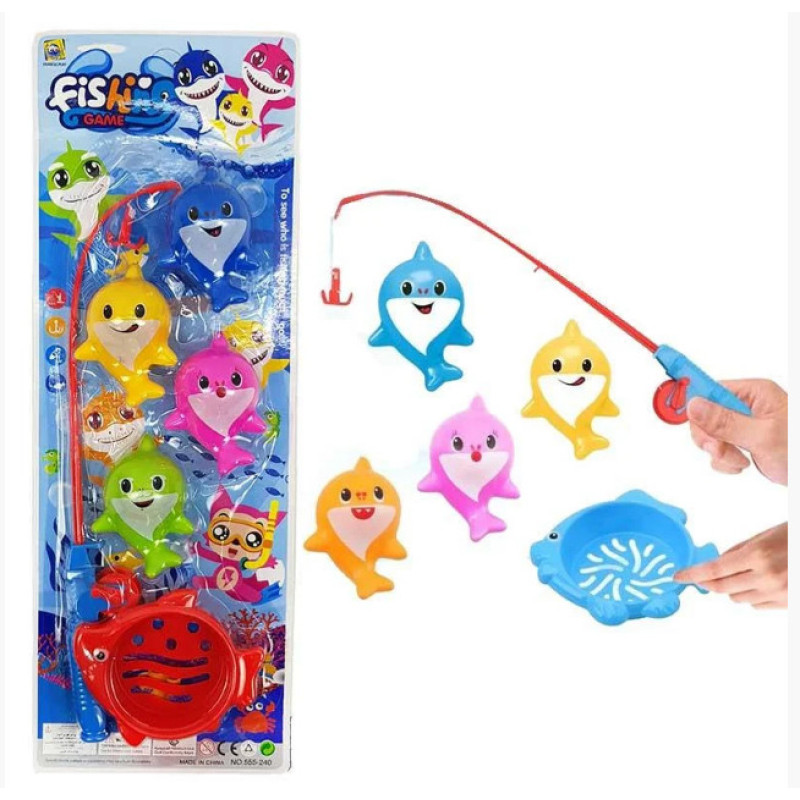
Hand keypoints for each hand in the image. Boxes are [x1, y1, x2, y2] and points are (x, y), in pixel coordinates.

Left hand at [673, 523, 787, 608]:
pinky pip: (757, 605)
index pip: (714, 570)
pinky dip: (752, 596)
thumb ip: (740, 549)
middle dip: (708, 583)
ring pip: (738, 598)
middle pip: (722, 588)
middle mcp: (765, 577)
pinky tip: (761, 582)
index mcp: (757, 555)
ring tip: (744, 573)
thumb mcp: (767, 534)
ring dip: (732, 588)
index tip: (677, 577)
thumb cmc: (796, 536)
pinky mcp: (787, 605)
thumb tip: (717, 562)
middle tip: (701, 577)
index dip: (692, 575)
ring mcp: (778, 594)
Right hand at [687, 379, 787, 484]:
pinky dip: (725, 461)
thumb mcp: (762, 437)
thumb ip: (725, 421)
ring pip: (710, 434)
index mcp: (753, 393)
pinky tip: (742, 464)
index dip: (695, 403)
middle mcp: (746, 405)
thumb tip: (693, 405)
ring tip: (740, 461)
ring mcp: (743, 423)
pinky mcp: (742, 440)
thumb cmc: (799, 450)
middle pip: (705, 414)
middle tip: (721, 450)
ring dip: (719, 452)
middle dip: (710, 437)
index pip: (710, 389)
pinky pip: (718, 448)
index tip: (681, 412)